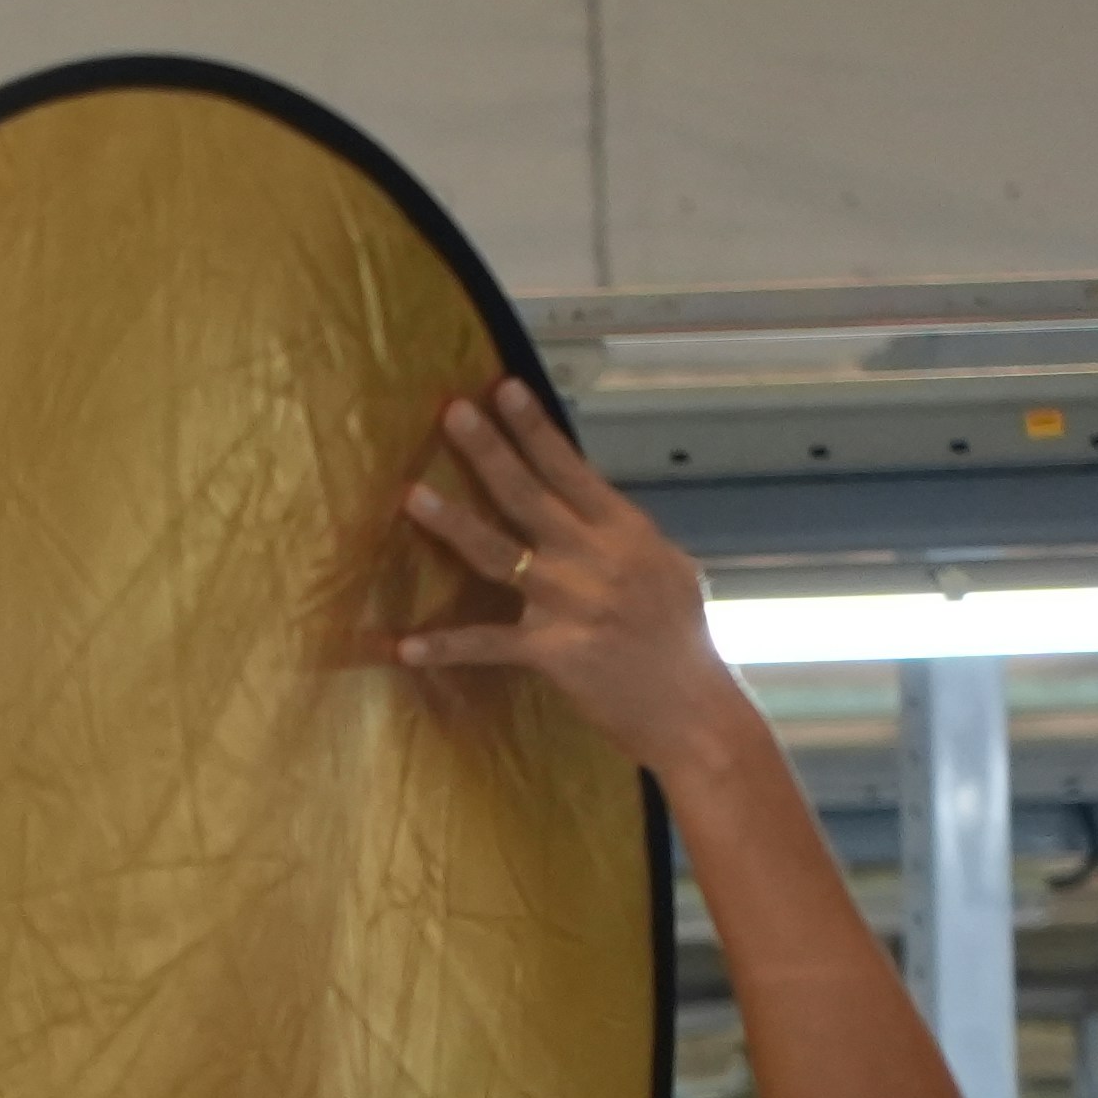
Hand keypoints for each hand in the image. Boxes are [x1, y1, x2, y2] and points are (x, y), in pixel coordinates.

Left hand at [392, 378, 771, 787]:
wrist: (694, 710)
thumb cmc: (678, 641)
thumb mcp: (665, 570)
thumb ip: (620, 538)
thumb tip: (584, 507)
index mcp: (627, 533)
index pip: (572, 468)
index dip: (535, 428)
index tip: (503, 387)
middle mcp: (598, 559)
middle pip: (530, 495)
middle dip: (488, 450)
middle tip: (451, 412)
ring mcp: (574, 604)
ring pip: (500, 554)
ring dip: (453, 523)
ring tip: (411, 495)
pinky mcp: (554, 652)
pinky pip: (486, 644)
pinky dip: (445, 645)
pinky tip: (402, 645)